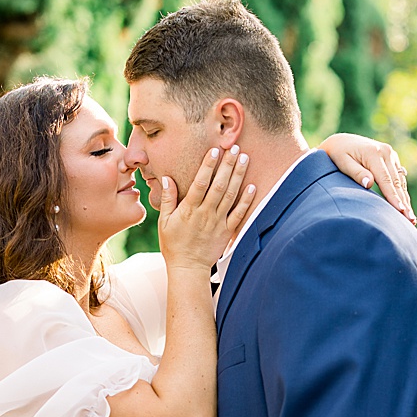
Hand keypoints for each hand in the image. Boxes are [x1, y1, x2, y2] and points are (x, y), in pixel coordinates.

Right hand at [155, 146, 255, 272]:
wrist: (188, 268)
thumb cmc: (174, 244)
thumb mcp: (164, 222)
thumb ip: (168, 199)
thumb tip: (167, 178)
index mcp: (189, 209)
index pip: (200, 183)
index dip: (208, 166)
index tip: (214, 151)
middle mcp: (205, 213)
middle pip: (219, 185)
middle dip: (228, 165)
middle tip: (236, 148)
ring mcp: (218, 222)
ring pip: (230, 195)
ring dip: (238, 176)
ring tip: (245, 159)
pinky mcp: (227, 231)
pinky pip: (239, 214)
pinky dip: (246, 201)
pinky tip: (252, 187)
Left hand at [318, 133, 416, 224]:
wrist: (340, 142)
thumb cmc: (337, 155)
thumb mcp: (343, 163)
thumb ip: (356, 173)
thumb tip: (368, 184)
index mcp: (374, 153)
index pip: (386, 180)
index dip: (393, 197)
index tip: (400, 210)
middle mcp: (386, 152)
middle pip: (397, 182)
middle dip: (404, 203)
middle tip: (411, 220)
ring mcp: (390, 154)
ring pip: (400, 182)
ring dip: (406, 200)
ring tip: (411, 218)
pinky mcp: (392, 158)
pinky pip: (399, 178)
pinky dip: (402, 192)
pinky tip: (406, 206)